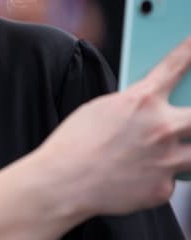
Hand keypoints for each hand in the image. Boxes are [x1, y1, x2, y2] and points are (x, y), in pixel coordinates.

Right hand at [37, 35, 190, 217]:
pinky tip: (137, 179)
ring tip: (171, 153)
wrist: (62, 182)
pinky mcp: (163, 188)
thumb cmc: (74, 144)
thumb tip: (153, 110)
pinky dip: (158, 179)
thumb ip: (133, 106)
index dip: (190, 52)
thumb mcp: (100, 110)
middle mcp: (161, 127)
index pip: (176, 67)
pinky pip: (172, 180)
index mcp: (142, 101)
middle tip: (189, 119)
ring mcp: (167, 160)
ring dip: (187, 152)